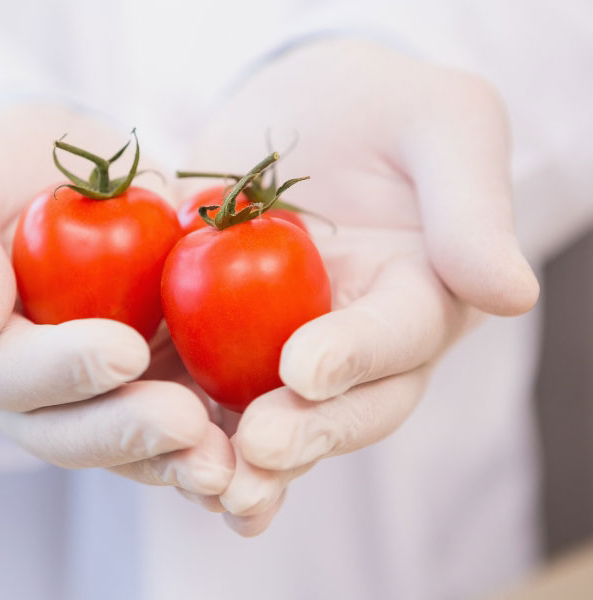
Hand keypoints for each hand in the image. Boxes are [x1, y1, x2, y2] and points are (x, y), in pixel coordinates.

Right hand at [0, 104, 233, 496]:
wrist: (55, 178)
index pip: (7, 374)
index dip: (62, 370)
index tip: (125, 351)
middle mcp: (26, 392)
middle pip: (68, 432)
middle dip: (128, 433)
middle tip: (190, 426)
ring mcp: (85, 397)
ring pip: (124, 447)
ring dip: (176, 461)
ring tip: (231, 467)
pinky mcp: (140, 387)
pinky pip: (171, 424)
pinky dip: (211, 439)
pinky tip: (254, 448)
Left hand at [180, 39, 538, 535]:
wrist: (299, 109)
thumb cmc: (385, 109)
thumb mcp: (443, 122)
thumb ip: (471, 204)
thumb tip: (509, 294)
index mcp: (420, 298)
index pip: (398, 336)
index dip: (357, 355)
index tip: (308, 366)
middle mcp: (357, 345)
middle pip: (341, 407)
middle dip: (303, 431)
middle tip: (258, 447)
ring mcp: (285, 352)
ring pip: (273, 422)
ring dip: (241, 462)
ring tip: (205, 484)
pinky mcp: (219, 343)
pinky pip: (203, 393)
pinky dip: (181, 429)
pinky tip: (154, 456)